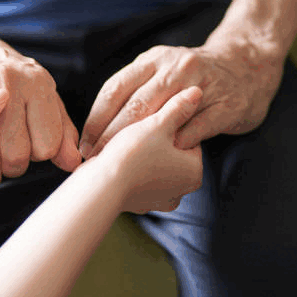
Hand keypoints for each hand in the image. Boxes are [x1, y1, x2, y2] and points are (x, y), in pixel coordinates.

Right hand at [0, 36, 80, 189]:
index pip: (46, 146)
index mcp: (36, 83)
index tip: (29, 149)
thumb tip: (74, 163)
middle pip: (15, 155)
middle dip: (12, 168)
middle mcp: (6, 82)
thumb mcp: (41, 96)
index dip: (38, 155)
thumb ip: (61, 130)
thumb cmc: (8, 79)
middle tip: (5, 163)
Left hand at [79, 45, 283, 157]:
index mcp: (152, 60)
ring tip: (122, 164)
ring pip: (162, 115)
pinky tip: (165, 158)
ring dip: (138, 144)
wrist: (248, 65)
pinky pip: (198, 126)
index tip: (84, 146)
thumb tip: (95, 131)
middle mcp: (174, 67)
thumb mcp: (159, 71)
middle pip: (134, 105)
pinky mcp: (227, 103)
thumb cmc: (191, 77)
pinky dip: (179, 143)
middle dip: (110, 136)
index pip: (114, 90)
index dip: (96, 120)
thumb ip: (133, 92)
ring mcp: (202, 84)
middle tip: (97, 160)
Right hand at [86, 86, 204, 213]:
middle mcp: (180, 190)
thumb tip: (197, 92)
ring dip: (142, 156)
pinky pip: (136, 180)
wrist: (99, 188)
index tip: (154, 118)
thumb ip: (178, 108)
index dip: (169, 124)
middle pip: (170, 154)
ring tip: (125, 144)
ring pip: (152, 167)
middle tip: (139, 130)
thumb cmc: (131, 155)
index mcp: (193, 171)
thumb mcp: (157, 125)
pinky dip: (129, 170)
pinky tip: (117, 160)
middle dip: (156, 141)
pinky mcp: (136, 203)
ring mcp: (157, 200)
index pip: (187, 137)